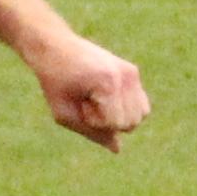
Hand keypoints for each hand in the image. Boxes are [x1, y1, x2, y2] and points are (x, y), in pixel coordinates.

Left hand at [31, 34, 148, 150]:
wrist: (54, 47)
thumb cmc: (55, 81)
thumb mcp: (65, 113)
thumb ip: (93, 133)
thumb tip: (118, 149)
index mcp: (108, 83)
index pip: (117, 124)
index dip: (96, 122)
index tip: (81, 103)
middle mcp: (126, 76)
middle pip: (133, 122)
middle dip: (110, 121)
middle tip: (88, 101)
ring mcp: (132, 72)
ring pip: (141, 115)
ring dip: (119, 115)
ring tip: (97, 99)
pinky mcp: (132, 70)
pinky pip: (140, 103)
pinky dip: (125, 107)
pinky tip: (104, 95)